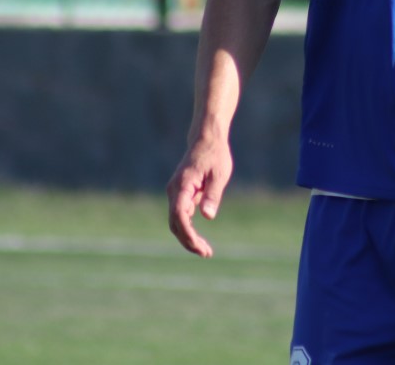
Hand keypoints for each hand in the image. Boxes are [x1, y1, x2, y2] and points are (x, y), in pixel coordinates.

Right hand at [165, 137, 232, 257]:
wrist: (206, 139)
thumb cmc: (215, 155)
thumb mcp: (219, 174)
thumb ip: (212, 194)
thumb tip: (207, 216)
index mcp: (182, 185)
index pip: (179, 216)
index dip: (188, 234)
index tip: (201, 248)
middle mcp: (174, 191)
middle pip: (175, 223)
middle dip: (188, 241)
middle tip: (207, 254)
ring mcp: (175, 193)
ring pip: (176, 222)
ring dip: (188, 237)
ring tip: (206, 251)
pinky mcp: (180, 195)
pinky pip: (180, 216)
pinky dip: (188, 229)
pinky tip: (200, 239)